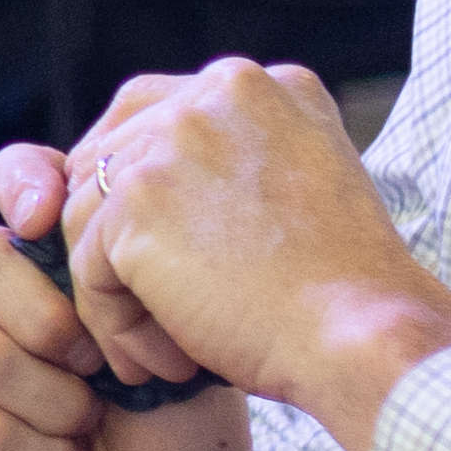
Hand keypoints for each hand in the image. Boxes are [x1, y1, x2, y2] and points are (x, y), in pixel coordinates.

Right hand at [0, 145, 271, 450]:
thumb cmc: (190, 432)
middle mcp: (15, 315)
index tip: (49, 208)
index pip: (17, 188)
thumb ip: (138, 284)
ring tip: (95, 424)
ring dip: (53, 399)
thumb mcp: (189, 343)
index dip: (20, 184)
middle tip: (97, 356)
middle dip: (40, 306)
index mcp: (69, 272)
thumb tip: (104, 230)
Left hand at [35, 59, 450, 433]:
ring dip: (116, 295)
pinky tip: (161, 365)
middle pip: (102, 163)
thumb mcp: (298, 187)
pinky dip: (114, 327)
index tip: (156, 260)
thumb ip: (230, 163)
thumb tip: (142, 184)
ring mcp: (170, 141)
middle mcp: (212, 93)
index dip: (135, 196)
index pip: (147, 118)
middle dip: (112, 244)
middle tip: (151, 314)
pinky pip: (87, 271)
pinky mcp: (136, 202)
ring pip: (87, 220)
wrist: (363, 332)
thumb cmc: (340, 288)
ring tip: (164, 353)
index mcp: (254, 84)